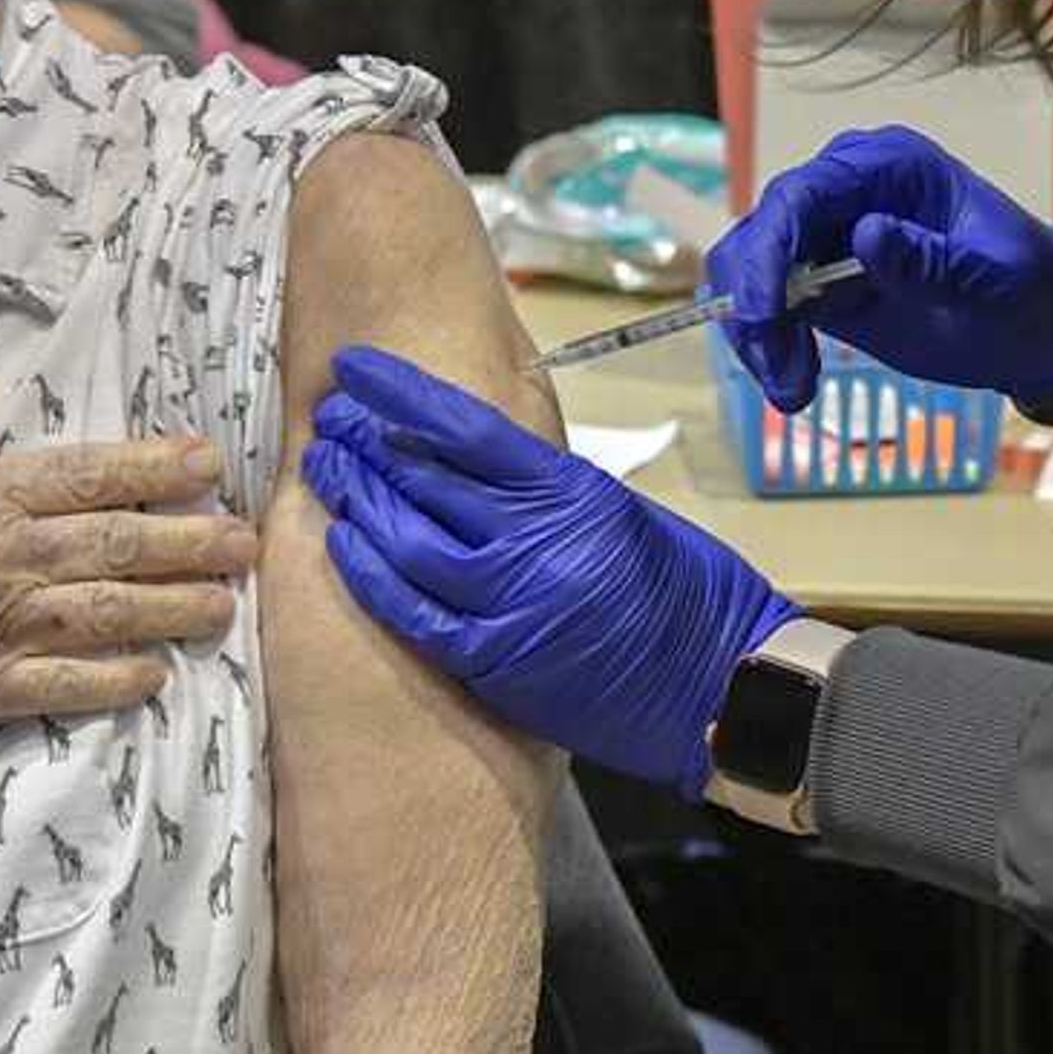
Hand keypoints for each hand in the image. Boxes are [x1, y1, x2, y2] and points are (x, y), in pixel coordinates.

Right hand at [0, 380, 253, 768]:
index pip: (85, 476)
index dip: (155, 468)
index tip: (208, 462)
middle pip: (118, 545)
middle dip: (191, 540)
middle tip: (246, 540)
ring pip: (111, 613)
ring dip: (176, 608)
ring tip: (226, 605)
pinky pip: (70, 683)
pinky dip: (119, 680)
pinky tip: (157, 676)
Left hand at [300, 346, 796, 795]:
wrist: (724, 684)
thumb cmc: (685, 591)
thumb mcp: (620, 512)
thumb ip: (545, 488)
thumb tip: (468, 460)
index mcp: (569, 492)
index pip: (462, 426)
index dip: (398, 392)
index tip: (355, 368)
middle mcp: (534, 544)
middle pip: (421, 479)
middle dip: (364, 442)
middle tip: (329, 418)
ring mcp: (510, 607)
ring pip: (405, 542)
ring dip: (357, 500)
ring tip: (328, 469)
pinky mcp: (497, 663)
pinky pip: (414, 613)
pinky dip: (371, 575)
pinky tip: (343, 543)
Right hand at [707, 125, 1052, 410]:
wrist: (1047, 326)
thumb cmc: (1035, 288)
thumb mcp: (998, 279)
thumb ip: (935, 261)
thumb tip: (868, 234)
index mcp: (890, 165)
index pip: (805, 193)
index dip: (771, 249)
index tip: (765, 312)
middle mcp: (847, 190)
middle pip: (762, 230)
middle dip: (755, 304)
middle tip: (782, 373)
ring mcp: (829, 236)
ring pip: (751, 270)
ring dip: (756, 333)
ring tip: (793, 391)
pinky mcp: (823, 283)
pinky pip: (768, 307)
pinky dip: (768, 346)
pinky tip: (795, 387)